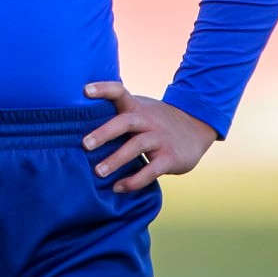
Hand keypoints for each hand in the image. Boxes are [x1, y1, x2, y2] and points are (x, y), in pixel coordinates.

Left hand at [82, 81, 216, 193]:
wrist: (197, 128)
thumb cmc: (157, 121)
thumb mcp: (142, 110)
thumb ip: (120, 112)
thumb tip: (80, 119)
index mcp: (137, 107)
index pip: (119, 91)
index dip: (103, 89)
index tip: (85, 90)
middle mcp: (148, 120)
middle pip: (125, 122)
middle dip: (104, 133)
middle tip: (85, 144)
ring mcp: (160, 138)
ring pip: (137, 146)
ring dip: (116, 159)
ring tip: (98, 172)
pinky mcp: (170, 158)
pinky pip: (151, 170)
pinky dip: (134, 181)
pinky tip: (118, 187)